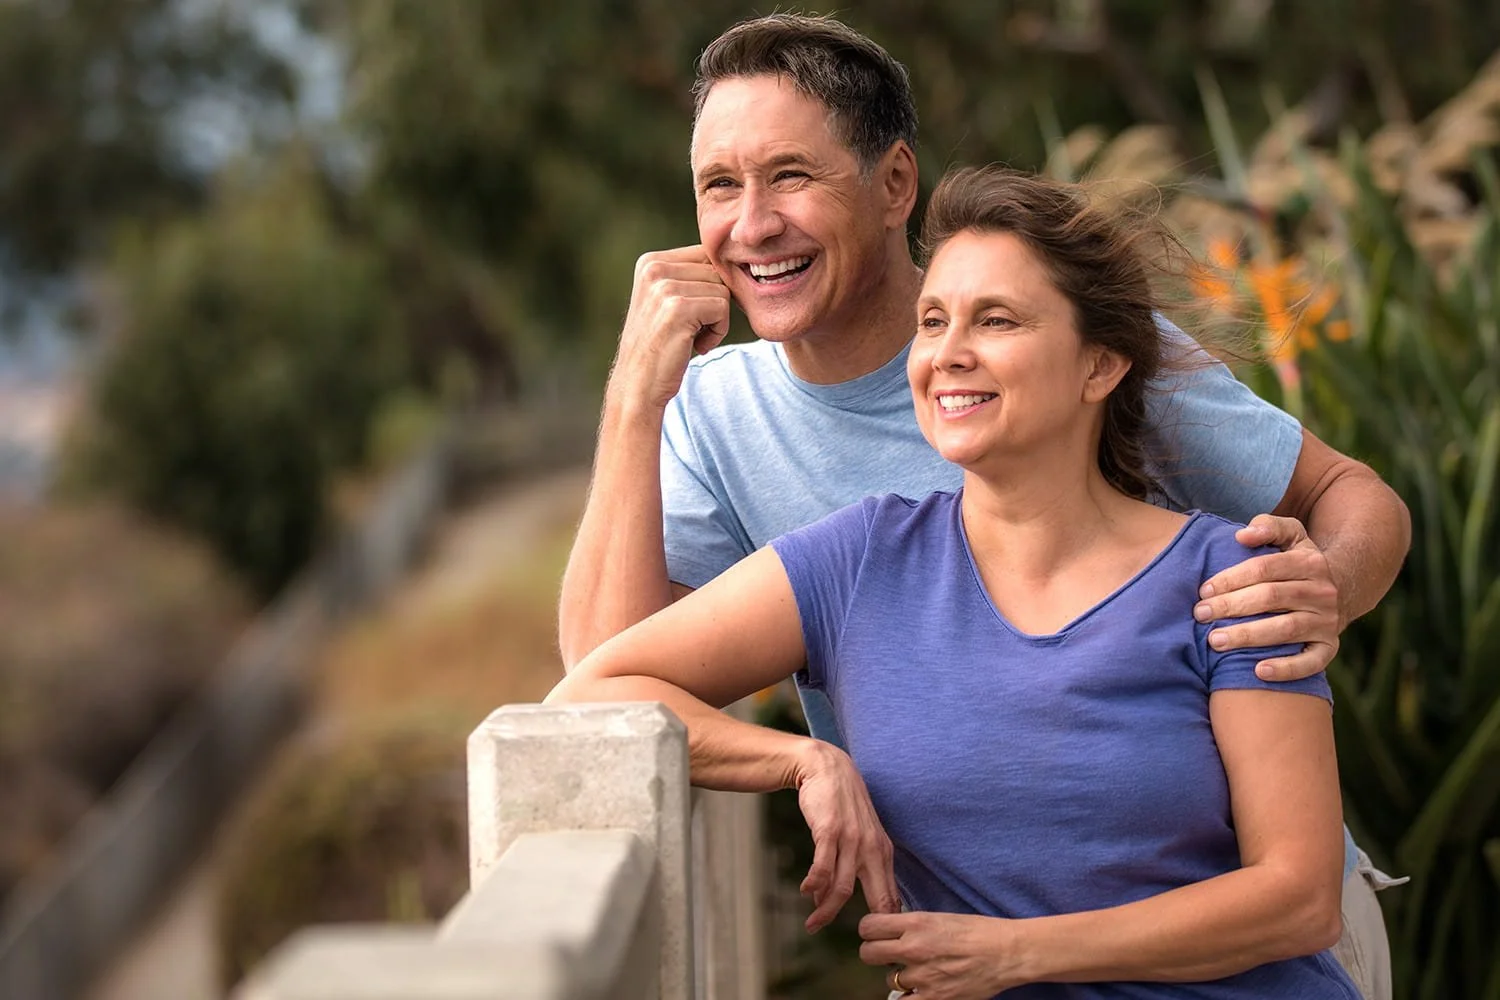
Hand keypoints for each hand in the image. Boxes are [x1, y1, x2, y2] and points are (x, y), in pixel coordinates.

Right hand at [608, 246, 730, 409]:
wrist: (638, 385)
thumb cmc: (661, 345)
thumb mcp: (666, 300)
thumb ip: (690, 276)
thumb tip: (736, 260)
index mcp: (650, 261)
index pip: (707, 256)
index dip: (711, 286)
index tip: (694, 314)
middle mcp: (654, 268)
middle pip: (716, 272)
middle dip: (715, 303)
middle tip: (693, 330)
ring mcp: (664, 287)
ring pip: (722, 290)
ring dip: (717, 320)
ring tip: (692, 338)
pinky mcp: (678, 308)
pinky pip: (722, 308)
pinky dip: (718, 332)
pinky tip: (696, 345)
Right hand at [793, 740, 900, 932]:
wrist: (827, 767)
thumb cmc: (841, 804)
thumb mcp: (861, 833)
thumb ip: (858, 864)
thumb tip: (839, 897)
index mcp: (883, 851)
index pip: (891, 896)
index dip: (887, 923)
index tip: (879, 944)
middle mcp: (871, 848)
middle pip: (873, 898)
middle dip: (865, 928)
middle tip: (852, 945)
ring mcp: (851, 840)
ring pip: (842, 888)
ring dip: (826, 910)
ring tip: (813, 923)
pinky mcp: (829, 831)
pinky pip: (823, 867)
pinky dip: (814, 884)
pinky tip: (806, 891)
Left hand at [859, 911, 1023, 998]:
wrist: (1006, 953)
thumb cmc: (978, 931)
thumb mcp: (940, 917)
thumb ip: (912, 925)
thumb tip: (891, 930)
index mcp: (916, 923)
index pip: (868, 926)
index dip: (869, 930)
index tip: (876, 933)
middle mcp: (914, 949)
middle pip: (868, 954)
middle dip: (874, 953)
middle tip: (887, 954)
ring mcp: (923, 976)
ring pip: (889, 981)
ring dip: (899, 978)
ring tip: (918, 971)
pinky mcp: (934, 999)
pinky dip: (909, 998)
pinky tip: (919, 991)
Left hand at [1194, 514, 1340, 681]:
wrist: (1342, 590)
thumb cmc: (1297, 564)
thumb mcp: (1291, 536)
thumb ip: (1268, 527)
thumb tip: (1242, 535)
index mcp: (1309, 562)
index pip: (1264, 568)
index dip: (1231, 578)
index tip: (1204, 590)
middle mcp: (1322, 592)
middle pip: (1271, 597)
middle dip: (1231, 606)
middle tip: (1200, 614)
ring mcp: (1327, 622)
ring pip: (1285, 629)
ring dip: (1248, 636)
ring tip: (1215, 641)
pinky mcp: (1329, 648)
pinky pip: (1311, 663)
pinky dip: (1286, 669)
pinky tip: (1258, 671)